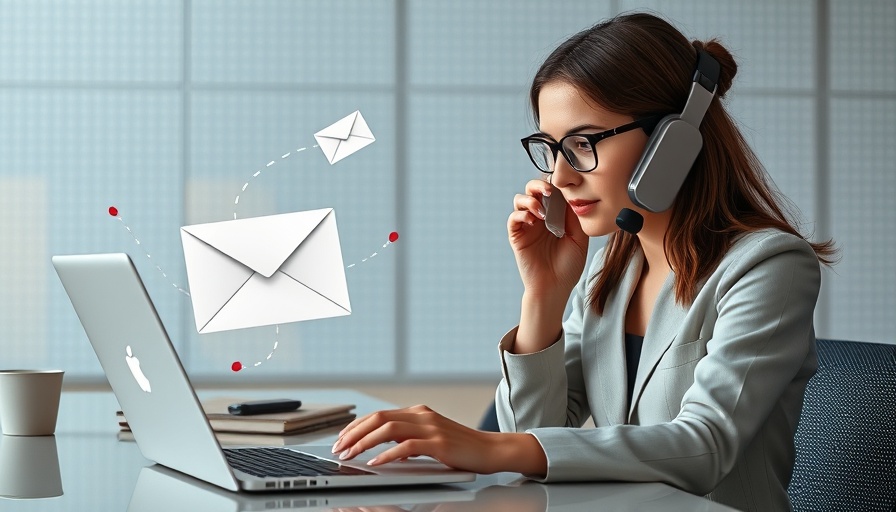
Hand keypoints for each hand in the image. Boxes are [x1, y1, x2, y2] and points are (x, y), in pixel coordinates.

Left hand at [330, 405, 545, 475]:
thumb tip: (384, 450)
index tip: (342, 439)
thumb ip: (410, 439)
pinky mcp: (439, 443)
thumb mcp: (431, 439)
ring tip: (350, 455)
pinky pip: (406, 447)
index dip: (357, 427)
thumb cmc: (461, 448)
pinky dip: (387, 455)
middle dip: (354, 433)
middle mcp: (422, 415)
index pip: (379, 415)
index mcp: (419, 412)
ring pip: (388, 429)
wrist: (491, 451)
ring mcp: (431, 428)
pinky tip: (375, 464)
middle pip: (379, 419)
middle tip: (339, 448)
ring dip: (364, 443)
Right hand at [509, 179, 587, 299]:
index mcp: (555, 215)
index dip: (554, 184)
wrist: (555, 287)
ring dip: (529, 200)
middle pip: (532, 190)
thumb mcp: (579, 238)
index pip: (551, 191)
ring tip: (541, 211)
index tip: (562, 184)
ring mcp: (527, 226)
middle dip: (539, 185)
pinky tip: (533, 221)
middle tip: (549, 191)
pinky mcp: (517, 236)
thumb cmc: (568, 266)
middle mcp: (540, 217)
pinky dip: (521, 215)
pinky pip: (513, 218)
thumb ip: (575, 217)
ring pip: (520, 200)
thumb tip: (571, 195)